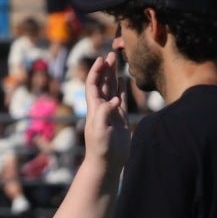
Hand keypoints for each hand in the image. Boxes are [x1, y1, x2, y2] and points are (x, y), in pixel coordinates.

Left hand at [79, 47, 130, 169]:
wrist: (107, 163)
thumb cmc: (101, 149)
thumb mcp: (100, 130)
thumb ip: (105, 113)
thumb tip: (114, 100)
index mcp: (95, 108)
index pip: (93, 85)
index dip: (96, 72)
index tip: (100, 59)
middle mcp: (102, 108)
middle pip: (103, 83)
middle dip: (106, 69)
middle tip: (112, 54)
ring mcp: (111, 112)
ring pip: (112, 89)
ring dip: (113, 76)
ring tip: (116, 62)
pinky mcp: (120, 119)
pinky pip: (121, 99)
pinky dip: (122, 89)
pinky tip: (123, 80)